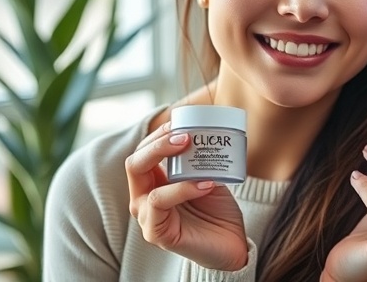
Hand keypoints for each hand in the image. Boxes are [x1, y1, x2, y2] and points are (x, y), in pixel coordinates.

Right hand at [125, 121, 247, 269]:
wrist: (231, 243)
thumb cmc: (217, 210)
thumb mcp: (209, 175)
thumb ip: (201, 158)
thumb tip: (205, 129)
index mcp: (153, 182)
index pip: (143, 152)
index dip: (158, 134)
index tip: (180, 122)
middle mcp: (144, 198)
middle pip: (135, 162)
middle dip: (157, 143)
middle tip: (185, 136)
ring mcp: (147, 216)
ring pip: (142, 180)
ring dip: (170, 161)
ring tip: (196, 152)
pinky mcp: (156, 232)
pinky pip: (160, 203)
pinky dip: (183, 189)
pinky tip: (206, 183)